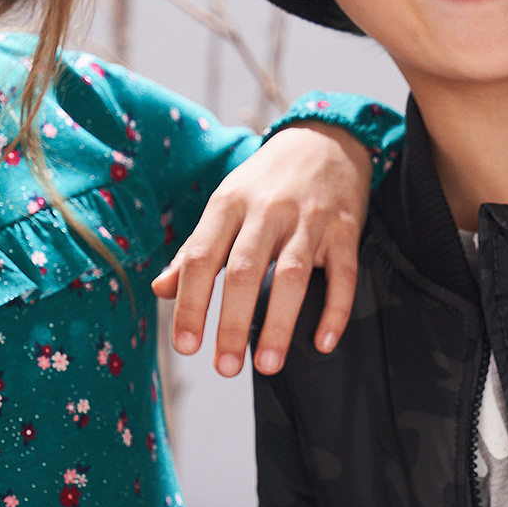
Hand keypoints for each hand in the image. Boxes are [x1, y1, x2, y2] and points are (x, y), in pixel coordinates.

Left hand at [150, 121, 370, 376]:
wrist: (325, 138)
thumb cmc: (267, 181)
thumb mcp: (226, 204)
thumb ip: (195, 249)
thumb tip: (162, 290)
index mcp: (229, 203)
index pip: (202, 258)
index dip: (191, 303)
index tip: (186, 345)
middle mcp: (267, 210)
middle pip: (245, 271)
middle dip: (233, 324)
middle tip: (225, 368)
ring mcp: (309, 219)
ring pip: (292, 275)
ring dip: (280, 324)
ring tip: (268, 365)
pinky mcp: (345, 228)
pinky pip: (342, 274)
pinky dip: (335, 310)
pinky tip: (323, 341)